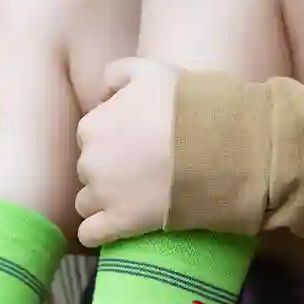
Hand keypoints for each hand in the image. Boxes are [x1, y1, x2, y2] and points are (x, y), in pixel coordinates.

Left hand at [75, 56, 178, 248]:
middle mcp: (89, 161)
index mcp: (92, 125)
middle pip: (89, 170)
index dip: (115, 140)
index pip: (91, 137)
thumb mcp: (150, 70)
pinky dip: (98, 232)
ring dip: (104, 201)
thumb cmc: (185, 103)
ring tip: (135, 198)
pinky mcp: (120, 223)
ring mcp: (104, 195)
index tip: (139, 143)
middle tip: (142, 169)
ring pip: (87, 202)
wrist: (216, 144)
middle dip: (109, 171)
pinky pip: (91, 234)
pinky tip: (113, 228)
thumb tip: (103, 92)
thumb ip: (117, 73)